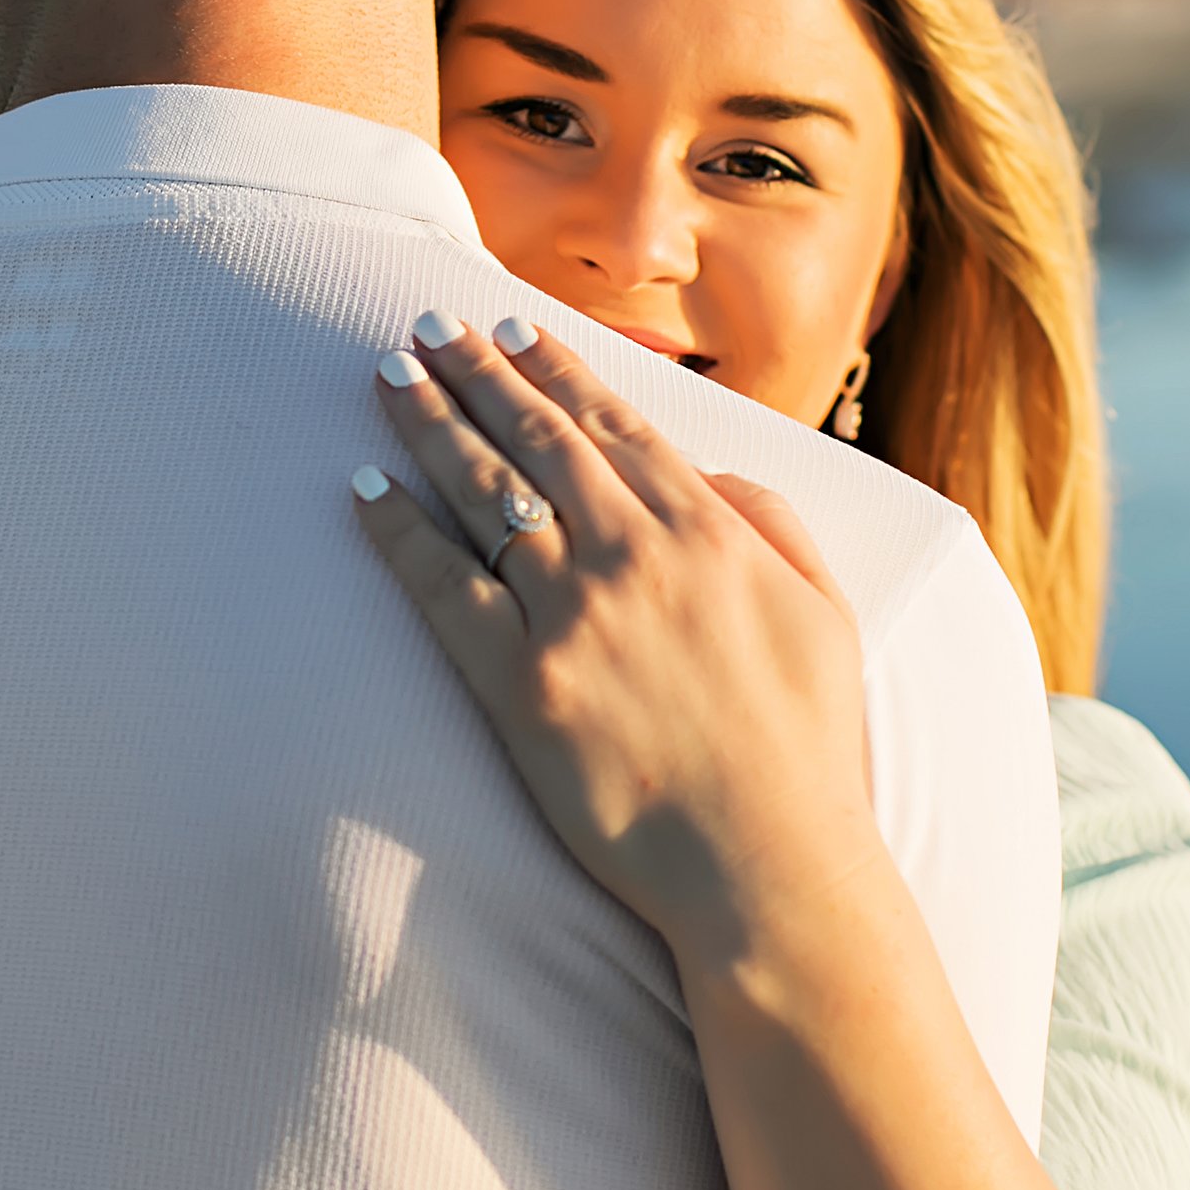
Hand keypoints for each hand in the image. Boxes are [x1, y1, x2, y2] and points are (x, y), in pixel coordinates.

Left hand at [353, 310, 879, 954]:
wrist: (768, 865)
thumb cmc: (808, 751)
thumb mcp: (824, 611)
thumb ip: (771, 524)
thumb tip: (707, 473)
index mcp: (708, 531)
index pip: (615, 423)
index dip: (556, 367)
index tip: (513, 326)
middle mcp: (633, 555)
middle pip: (536, 438)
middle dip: (476, 370)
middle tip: (427, 324)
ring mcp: (573, 616)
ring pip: (484, 493)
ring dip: (431, 424)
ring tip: (389, 377)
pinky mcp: (521, 684)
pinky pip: (443, 588)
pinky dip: (400, 533)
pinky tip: (365, 490)